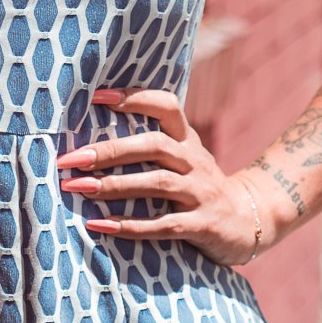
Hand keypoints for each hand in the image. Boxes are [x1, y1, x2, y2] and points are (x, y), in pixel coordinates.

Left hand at [55, 84, 276, 267]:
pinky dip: (130, 225)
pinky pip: (164, 225)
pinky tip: (99, 224)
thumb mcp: (184, 158)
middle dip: (110, 150)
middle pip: (154, 146)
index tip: (96, 97)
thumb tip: (92, 135)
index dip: (134, 98)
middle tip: (72, 158)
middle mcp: (195, 162)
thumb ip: (151, 145)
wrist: (249, 220)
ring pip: (157, 183)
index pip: (167, 106)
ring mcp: (201, 193)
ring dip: (114, 186)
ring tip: (77, 187)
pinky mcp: (202, 225)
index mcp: (187, 141)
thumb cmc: (199, 185)